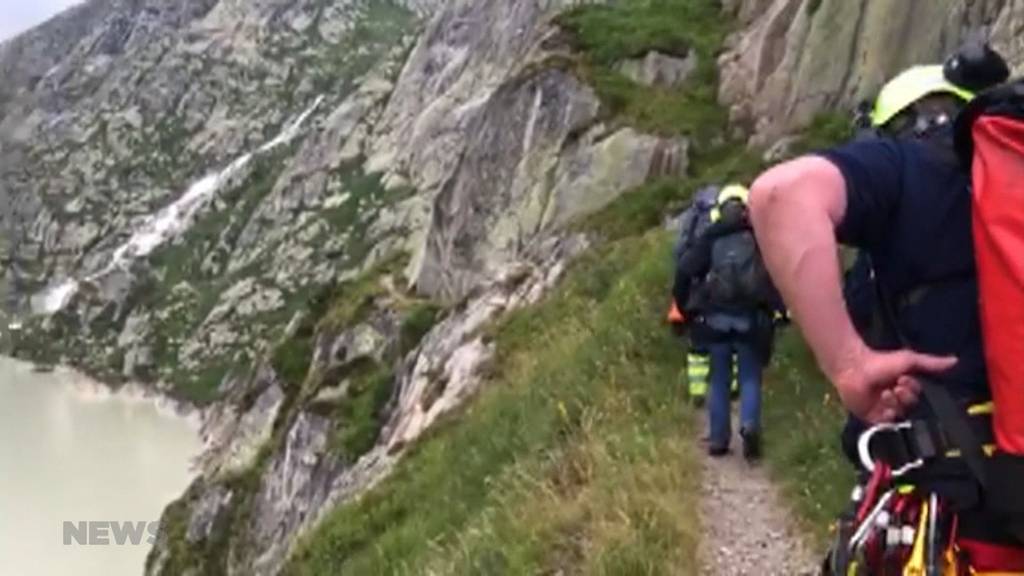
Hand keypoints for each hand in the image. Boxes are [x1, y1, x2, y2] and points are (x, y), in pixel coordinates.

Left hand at [832, 347, 956, 423]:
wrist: (854, 367)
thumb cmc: (881, 361)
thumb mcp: (909, 360)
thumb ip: (931, 363)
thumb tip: (956, 361)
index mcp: (906, 389)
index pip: (919, 397)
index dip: (914, 390)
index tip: (905, 378)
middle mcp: (897, 401)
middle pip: (911, 407)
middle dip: (905, 396)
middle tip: (896, 385)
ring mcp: (885, 410)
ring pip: (900, 415)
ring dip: (894, 403)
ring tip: (885, 391)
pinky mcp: (872, 418)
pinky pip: (886, 425)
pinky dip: (887, 416)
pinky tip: (883, 405)